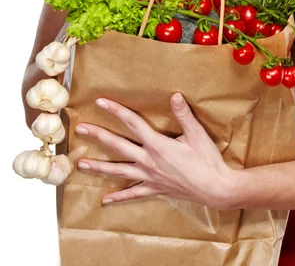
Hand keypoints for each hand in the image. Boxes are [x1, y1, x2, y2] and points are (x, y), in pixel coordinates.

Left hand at [74, 93, 237, 209]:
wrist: (214, 188)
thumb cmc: (207, 159)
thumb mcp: (197, 134)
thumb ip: (184, 114)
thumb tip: (174, 95)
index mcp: (157, 144)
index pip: (132, 123)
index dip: (116, 111)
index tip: (100, 102)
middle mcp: (148, 160)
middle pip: (117, 146)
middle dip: (97, 136)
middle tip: (80, 129)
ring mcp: (149, 176)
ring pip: (118, 171)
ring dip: (98, 167)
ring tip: (80, 165)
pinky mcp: (155, 189)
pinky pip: (133, 194)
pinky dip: (119, 197)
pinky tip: (105, 199)